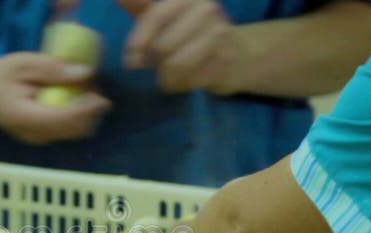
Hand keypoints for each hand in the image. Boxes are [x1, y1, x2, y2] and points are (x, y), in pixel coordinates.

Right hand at [0, 52, 111, 143]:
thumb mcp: (23, 64)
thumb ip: (53, 69)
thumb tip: (84, 73)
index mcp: (27, 118)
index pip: (65, 120)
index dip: (87, 109)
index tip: (100, 94)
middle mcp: (35, 135)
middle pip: (75, 130)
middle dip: (91, 111)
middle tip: (94, 87)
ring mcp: (39, 139)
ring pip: (74, 132)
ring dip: (86, 113)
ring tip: (84, 90)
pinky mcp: (42, 137)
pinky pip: (67, 130)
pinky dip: (77, 115)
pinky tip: (73, 98)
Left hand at [119, 0, 245, 93]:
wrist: (240, 53)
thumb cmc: (194, 34)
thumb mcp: (168, 16)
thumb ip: (143, 7)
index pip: (154, 17)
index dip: (137, 41)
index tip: (130, 61)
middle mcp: (207, 9)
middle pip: (163, 46)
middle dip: (154, 64)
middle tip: (157, 68)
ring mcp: (219, 34)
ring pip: (176, 65)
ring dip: (166, 78)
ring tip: (169, 77)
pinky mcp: (226, 60)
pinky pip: (190, 80)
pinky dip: (182, 86)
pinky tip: (185, 82)